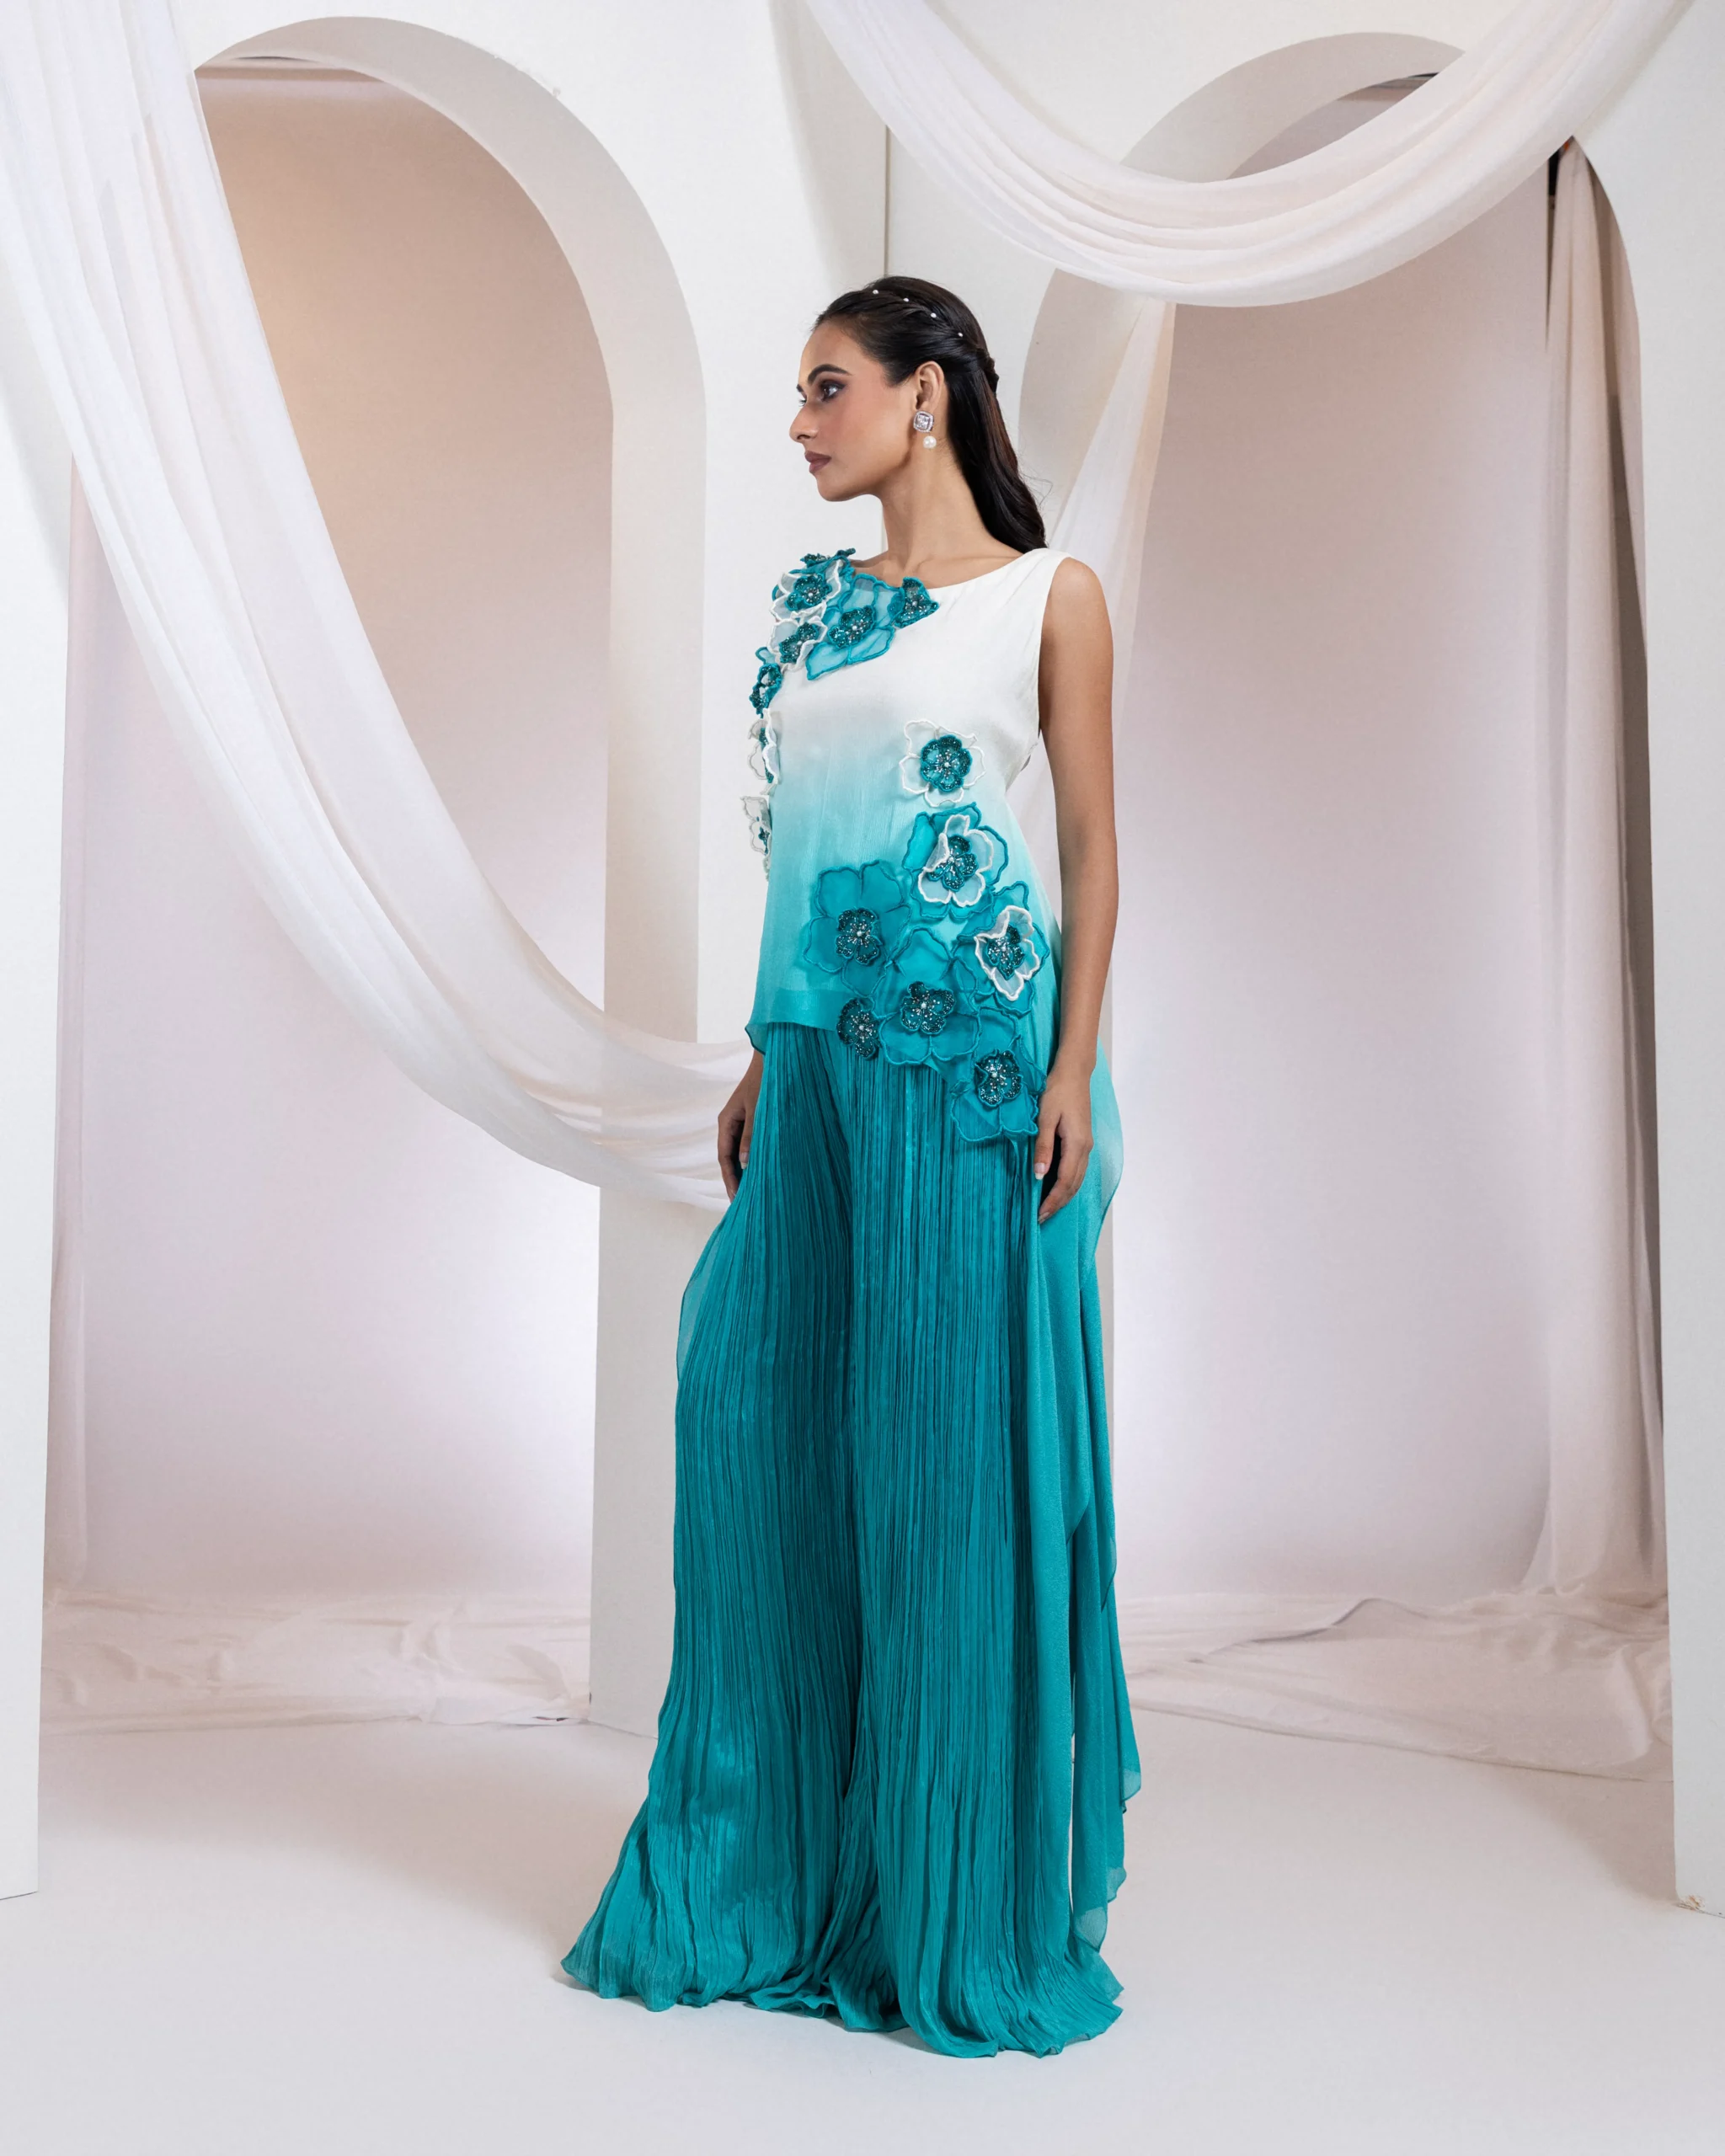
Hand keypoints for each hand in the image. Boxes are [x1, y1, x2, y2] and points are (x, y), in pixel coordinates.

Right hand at [718, 1051, 764, 1198]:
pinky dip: (752, 1159)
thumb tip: (744, 1164)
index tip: (735, 1197)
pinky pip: (749, 1145)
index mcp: (726, 1121)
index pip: (723, 1156)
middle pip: (728, 1158)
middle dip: (733, 1180)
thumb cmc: (765, 1082)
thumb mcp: (758, 1111)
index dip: (728, 1178)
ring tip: (750, 1194)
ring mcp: (741, 1122)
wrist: (774, 1060)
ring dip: (743, 1172)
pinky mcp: (753, 1121)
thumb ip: (751, 1136)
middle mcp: (730, 1123)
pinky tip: (759, 1172)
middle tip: (741, 1203)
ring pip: (739, 1153)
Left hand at [1033, 1060, 1092, 1223]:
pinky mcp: (1083, 1140)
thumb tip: (1039, 1175)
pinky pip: (1077, 1169)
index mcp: (1077, 1144)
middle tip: (1041, 1218)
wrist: (1074, 1072)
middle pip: (1074, 1185)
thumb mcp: (1045, 1118)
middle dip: (1059, 1203)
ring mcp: (1087, 1145)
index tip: (1040, 1214)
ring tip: (1048, 1207)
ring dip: (1064, 1195)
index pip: (1066, 1181)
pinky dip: (1068, 1183)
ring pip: (1078, 1179)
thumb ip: (1043, 1147)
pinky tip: (1057, 1187)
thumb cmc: (1057, 1091)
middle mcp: (1086, 1148)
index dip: (1053, 1200)